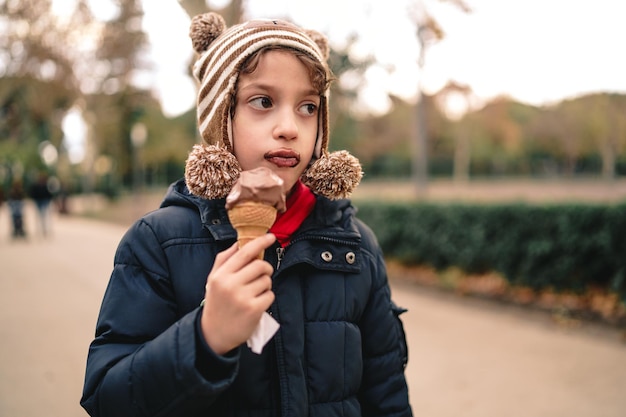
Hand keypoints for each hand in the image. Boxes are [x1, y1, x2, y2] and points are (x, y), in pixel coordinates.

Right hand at [200, 233, 275, 354]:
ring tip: (254, 293)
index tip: (271, 237)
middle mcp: (230, 285)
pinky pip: (270, 295)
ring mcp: (242, 298)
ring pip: (266, 280)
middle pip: (260, 265)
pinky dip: (266, 298)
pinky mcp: (253, 310)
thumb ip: (224, 260)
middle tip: (262, 274)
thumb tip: (238, 243)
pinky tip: (256, 303)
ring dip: (265, 285)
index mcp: (221, 275)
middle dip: (265, 268)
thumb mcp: (213, 280)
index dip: (260, 242)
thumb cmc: (216, 303)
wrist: (213, 334)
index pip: (244, 253)